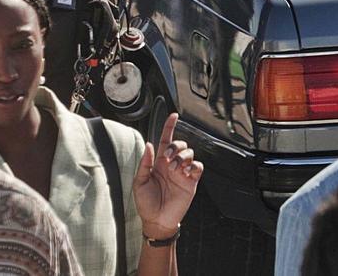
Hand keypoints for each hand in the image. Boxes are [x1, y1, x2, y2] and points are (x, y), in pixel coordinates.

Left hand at [131, 112, 202, 235]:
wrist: (156, 221)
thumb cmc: (146, 203)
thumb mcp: (139, 182)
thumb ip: (145, 162)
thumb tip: (149, 144)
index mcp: (158, 163)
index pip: (166, 140)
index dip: (169, 127)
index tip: (173, 115)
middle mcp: (171, 165)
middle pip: (180, 144)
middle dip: (176, 146)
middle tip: (168, 157)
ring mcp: (182, 173)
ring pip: (190, 153)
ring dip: (182, 156)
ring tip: (174, 169)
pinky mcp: (191, 182)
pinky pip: (198, 167)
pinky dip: (194, 165)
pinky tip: (185, 171)